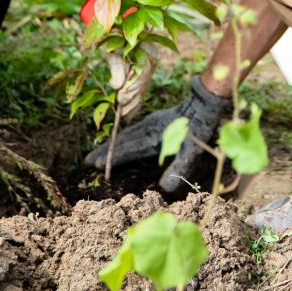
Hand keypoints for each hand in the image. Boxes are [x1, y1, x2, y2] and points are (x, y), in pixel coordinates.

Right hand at [84, 76, 230, 192]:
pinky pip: (133, 130)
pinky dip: (122, 137)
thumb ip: (179, 168)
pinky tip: (121, 141)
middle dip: (104, 151)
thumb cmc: (200, 127)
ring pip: (125, 134)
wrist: (205, 102)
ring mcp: (150, 122)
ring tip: (97, 152)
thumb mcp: (193, 151)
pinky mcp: (155, 119)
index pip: (127, 150)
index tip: (94, 165)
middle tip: (86, 161)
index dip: (111, 158)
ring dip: (111, 144)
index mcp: (153, 138)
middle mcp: (148, 129)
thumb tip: (164, 189)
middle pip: (121, 141)